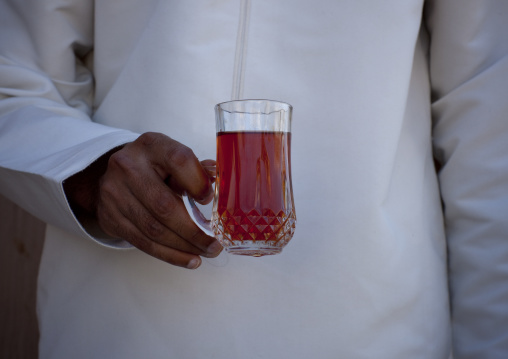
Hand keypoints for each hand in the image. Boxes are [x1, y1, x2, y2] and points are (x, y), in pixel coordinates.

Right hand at [64, 132, 221, 268]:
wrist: (114, 177)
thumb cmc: (154, 166)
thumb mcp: (173, 158)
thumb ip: (196, 169)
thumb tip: (218, 179)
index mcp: (151, 145)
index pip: (179, 160)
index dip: (198, 182)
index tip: (210, 200)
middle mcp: (128, 166)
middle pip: (164, 205)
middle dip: (194, 231)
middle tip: (215, 244)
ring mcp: (114, 193)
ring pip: (154, 229)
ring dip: (184, 246)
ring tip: (206, 253)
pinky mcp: (110, 217)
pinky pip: (143, 242)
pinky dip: (170, 254)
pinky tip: (189, 260)